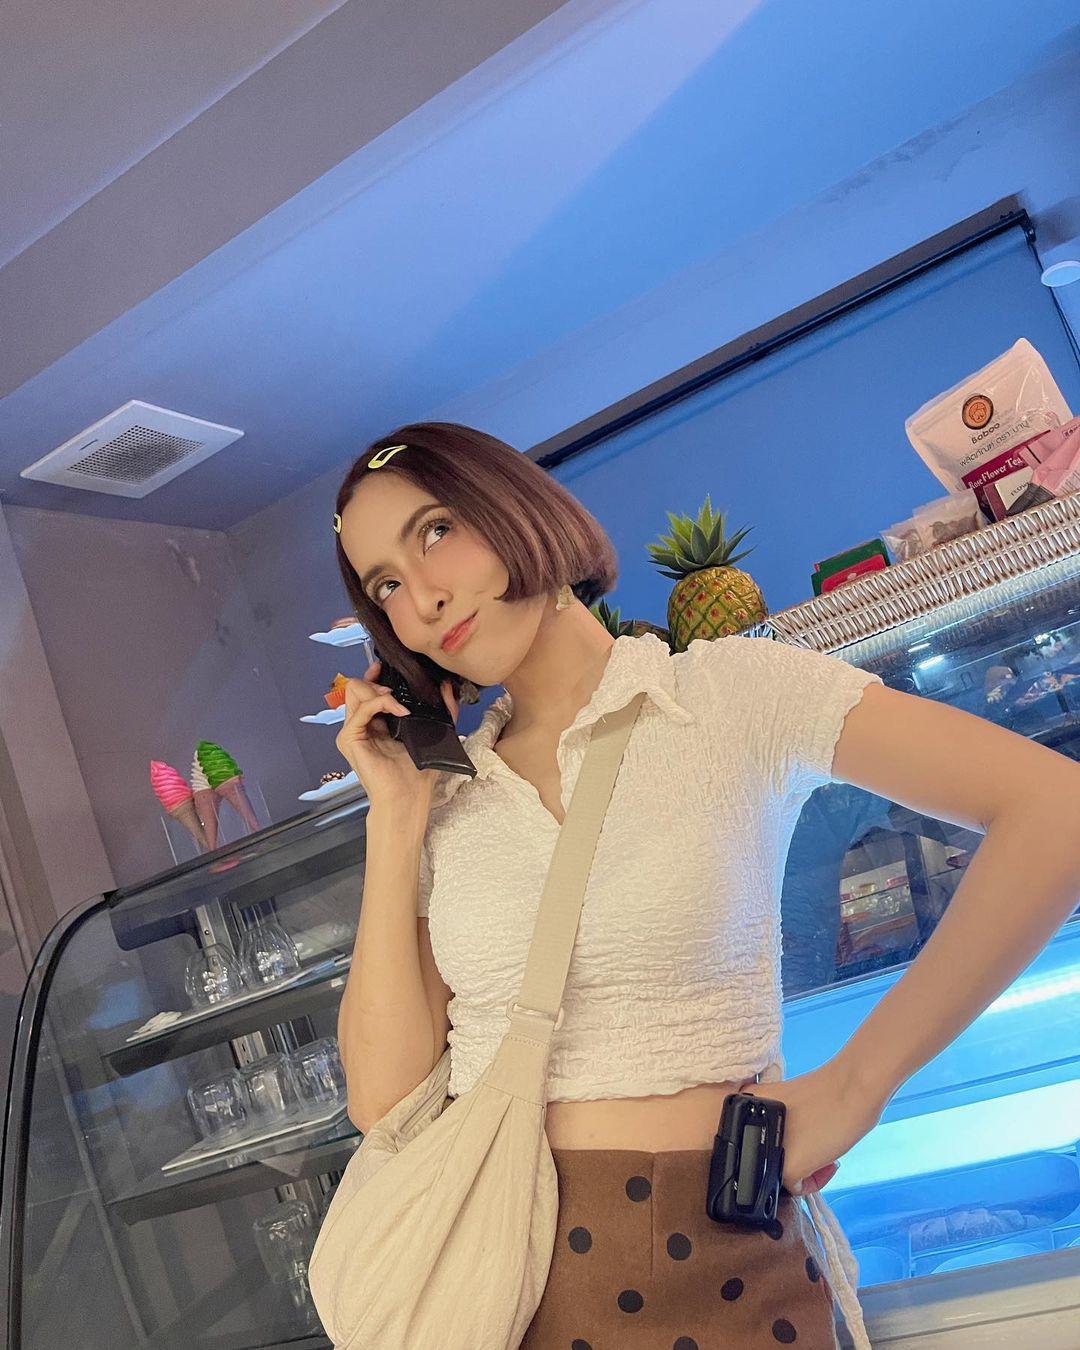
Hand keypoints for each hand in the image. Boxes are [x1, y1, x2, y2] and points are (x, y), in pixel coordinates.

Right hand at [335, 659, 458, 808]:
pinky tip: (401, 712)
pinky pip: (362, 708)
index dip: (375, 675)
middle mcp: (360, 725)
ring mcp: (352, 731)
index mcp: (375, 723)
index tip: (388, 668)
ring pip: (355, 690)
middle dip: (378, 682)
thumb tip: (445, 685)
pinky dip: (382, 703)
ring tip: (401, 706)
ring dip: (380, 691)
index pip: (366, 688)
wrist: (407, 798)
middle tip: (399, 695)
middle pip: (358, 685)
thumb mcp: (433, 733)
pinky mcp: (349, 738)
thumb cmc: (418, 773)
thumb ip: (442, 709)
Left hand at [741, 1060, 887, 1196]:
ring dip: (806, 1170)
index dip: (785, 1142)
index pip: (761, 1137)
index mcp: (750, 1104)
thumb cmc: (831, 1090)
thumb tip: (784, 1143)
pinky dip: (813, 1182)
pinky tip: (828, 1161)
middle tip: (818, 1145)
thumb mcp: (790, 1103)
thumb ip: (779, 1120)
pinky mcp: (788, 1168)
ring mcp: (768, 1148)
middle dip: (796, 1156)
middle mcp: (751, 1127)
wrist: (852, 1087)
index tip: (805, 1135)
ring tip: (825, 1150)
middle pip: (770, 1156)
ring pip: (781, 1174)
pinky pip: (796, 1188)